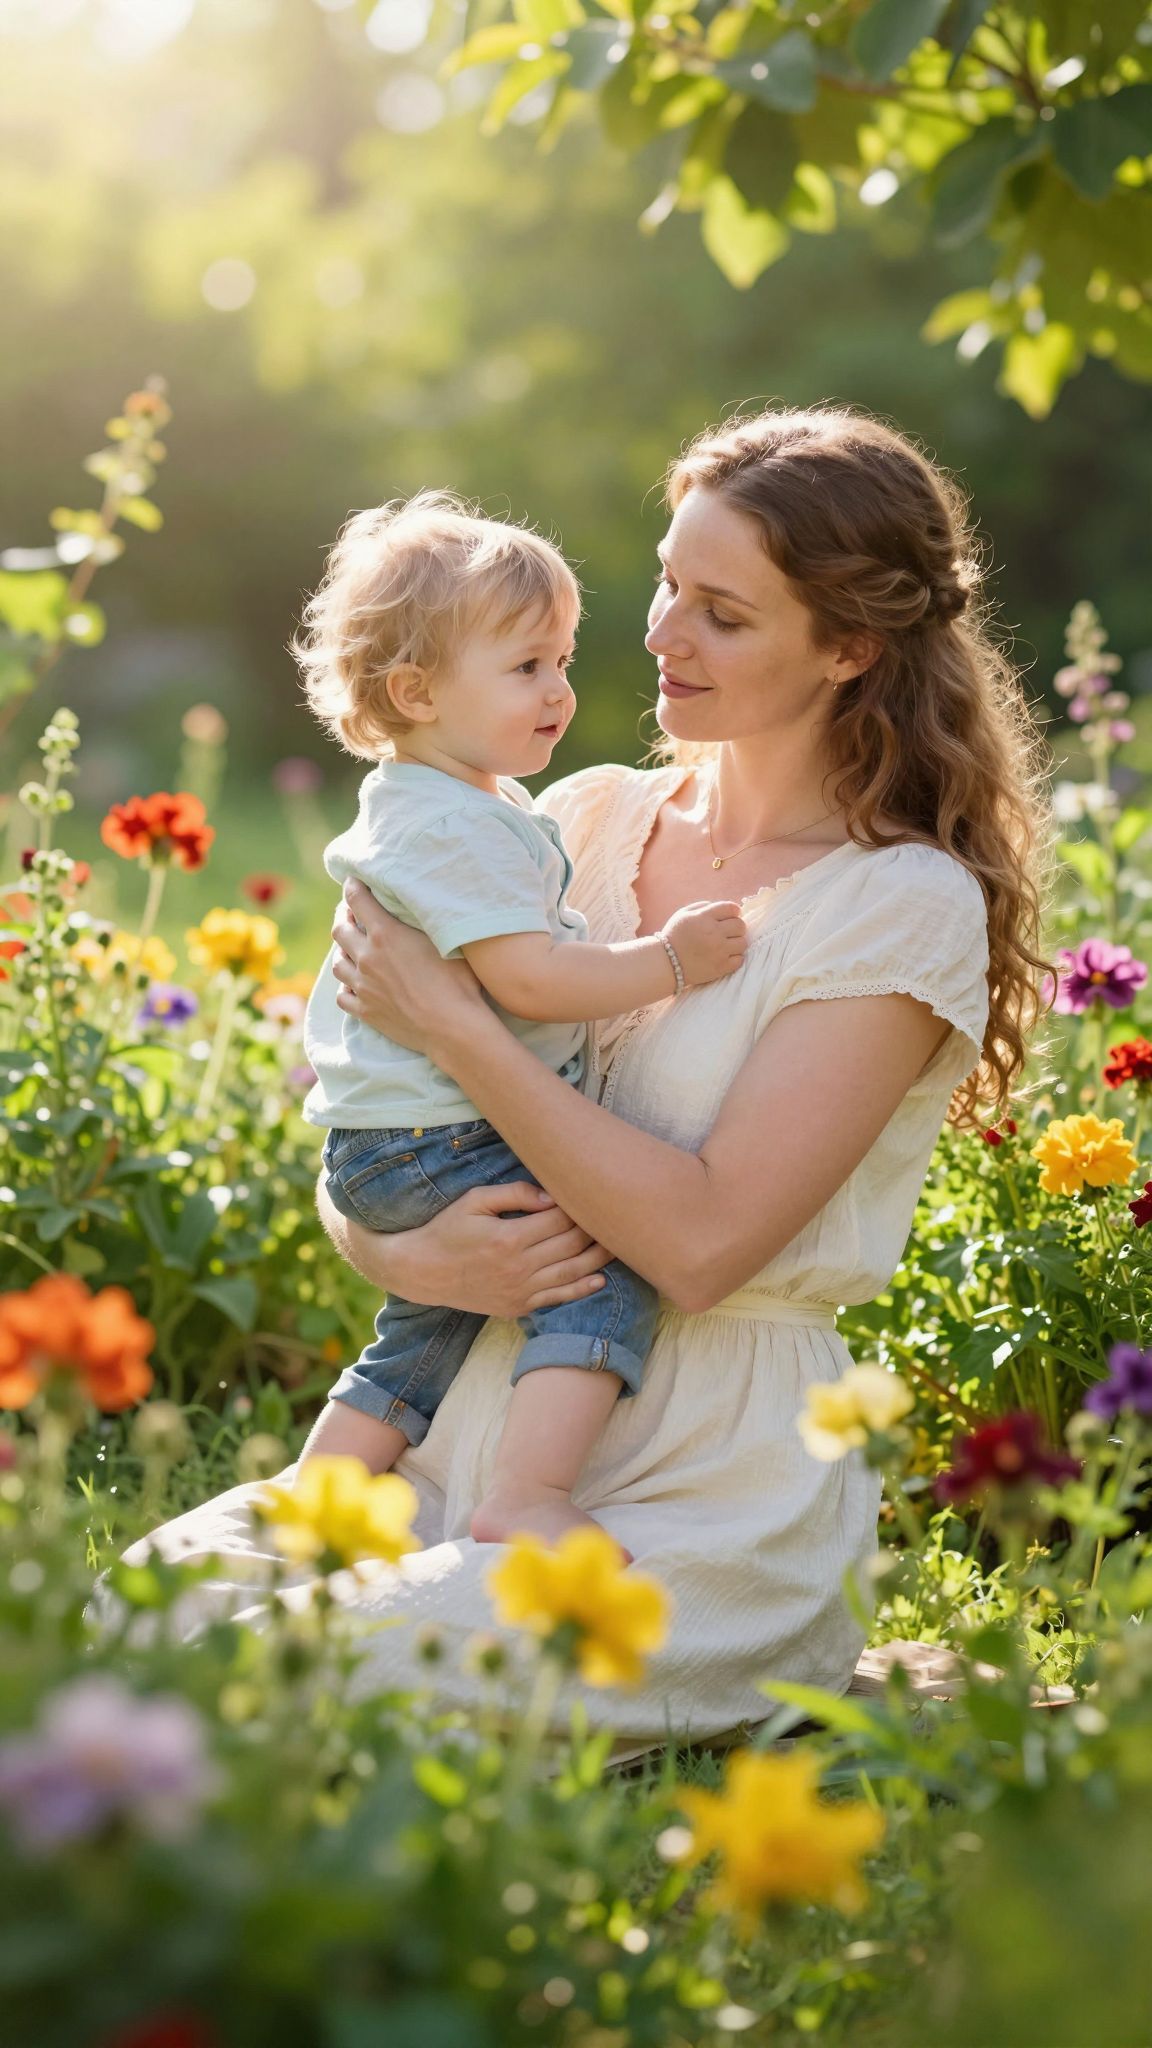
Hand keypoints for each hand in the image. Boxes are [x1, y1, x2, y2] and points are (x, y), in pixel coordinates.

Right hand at [318, 1177, 613, 1318]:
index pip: (560, 1220)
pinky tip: (600, 1279)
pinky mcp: (518, 1306)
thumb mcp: (474, 1201)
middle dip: (595, 1229)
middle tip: (613, 1213)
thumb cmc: (447, 1229)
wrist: (422, 1272)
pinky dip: (581, 1289)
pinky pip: (557, 1299)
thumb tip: (551, 1195)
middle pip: (572, 1245)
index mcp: (509, 1238)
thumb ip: (514, 1194)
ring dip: (598, 1258)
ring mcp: (520, 1290)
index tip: (592, 1193)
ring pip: (572, 1273)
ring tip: (619, 1243)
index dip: (580, 1206)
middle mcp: (519, 1267)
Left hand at [331, 878, 483, 1053]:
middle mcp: (367, 958)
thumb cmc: (457, 982)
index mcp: (385, 934)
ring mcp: (363, 986)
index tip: (352, 880)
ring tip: (352, 949)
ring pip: (338, 963)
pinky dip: (346, 987)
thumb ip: (426, 921)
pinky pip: (342, 996)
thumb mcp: (446, 940)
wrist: (452, 1028)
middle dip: (343, 917)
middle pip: (340, 930)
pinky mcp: (365, 1011)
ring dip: (343, 952)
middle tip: (352, 914)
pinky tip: (355, 984)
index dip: (352, 886)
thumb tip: (427, 904)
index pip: (356, 899)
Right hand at [662, 899, 746, 986]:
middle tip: (728, 932)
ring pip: (742, 942)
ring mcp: (719, 951)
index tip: (730, 916)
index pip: (731, 908)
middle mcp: (714, 933)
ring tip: (727, 945)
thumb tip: (718, 907)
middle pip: (740, 925)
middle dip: (736, 927)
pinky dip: (735, 958)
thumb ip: (701, 906)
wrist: (666, 963)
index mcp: (704, 917)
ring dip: (736, 942)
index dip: (733, 911)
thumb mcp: (682, 914)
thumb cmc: (674, 936)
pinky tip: (725, 956)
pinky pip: (739, 960)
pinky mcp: (721, 967)